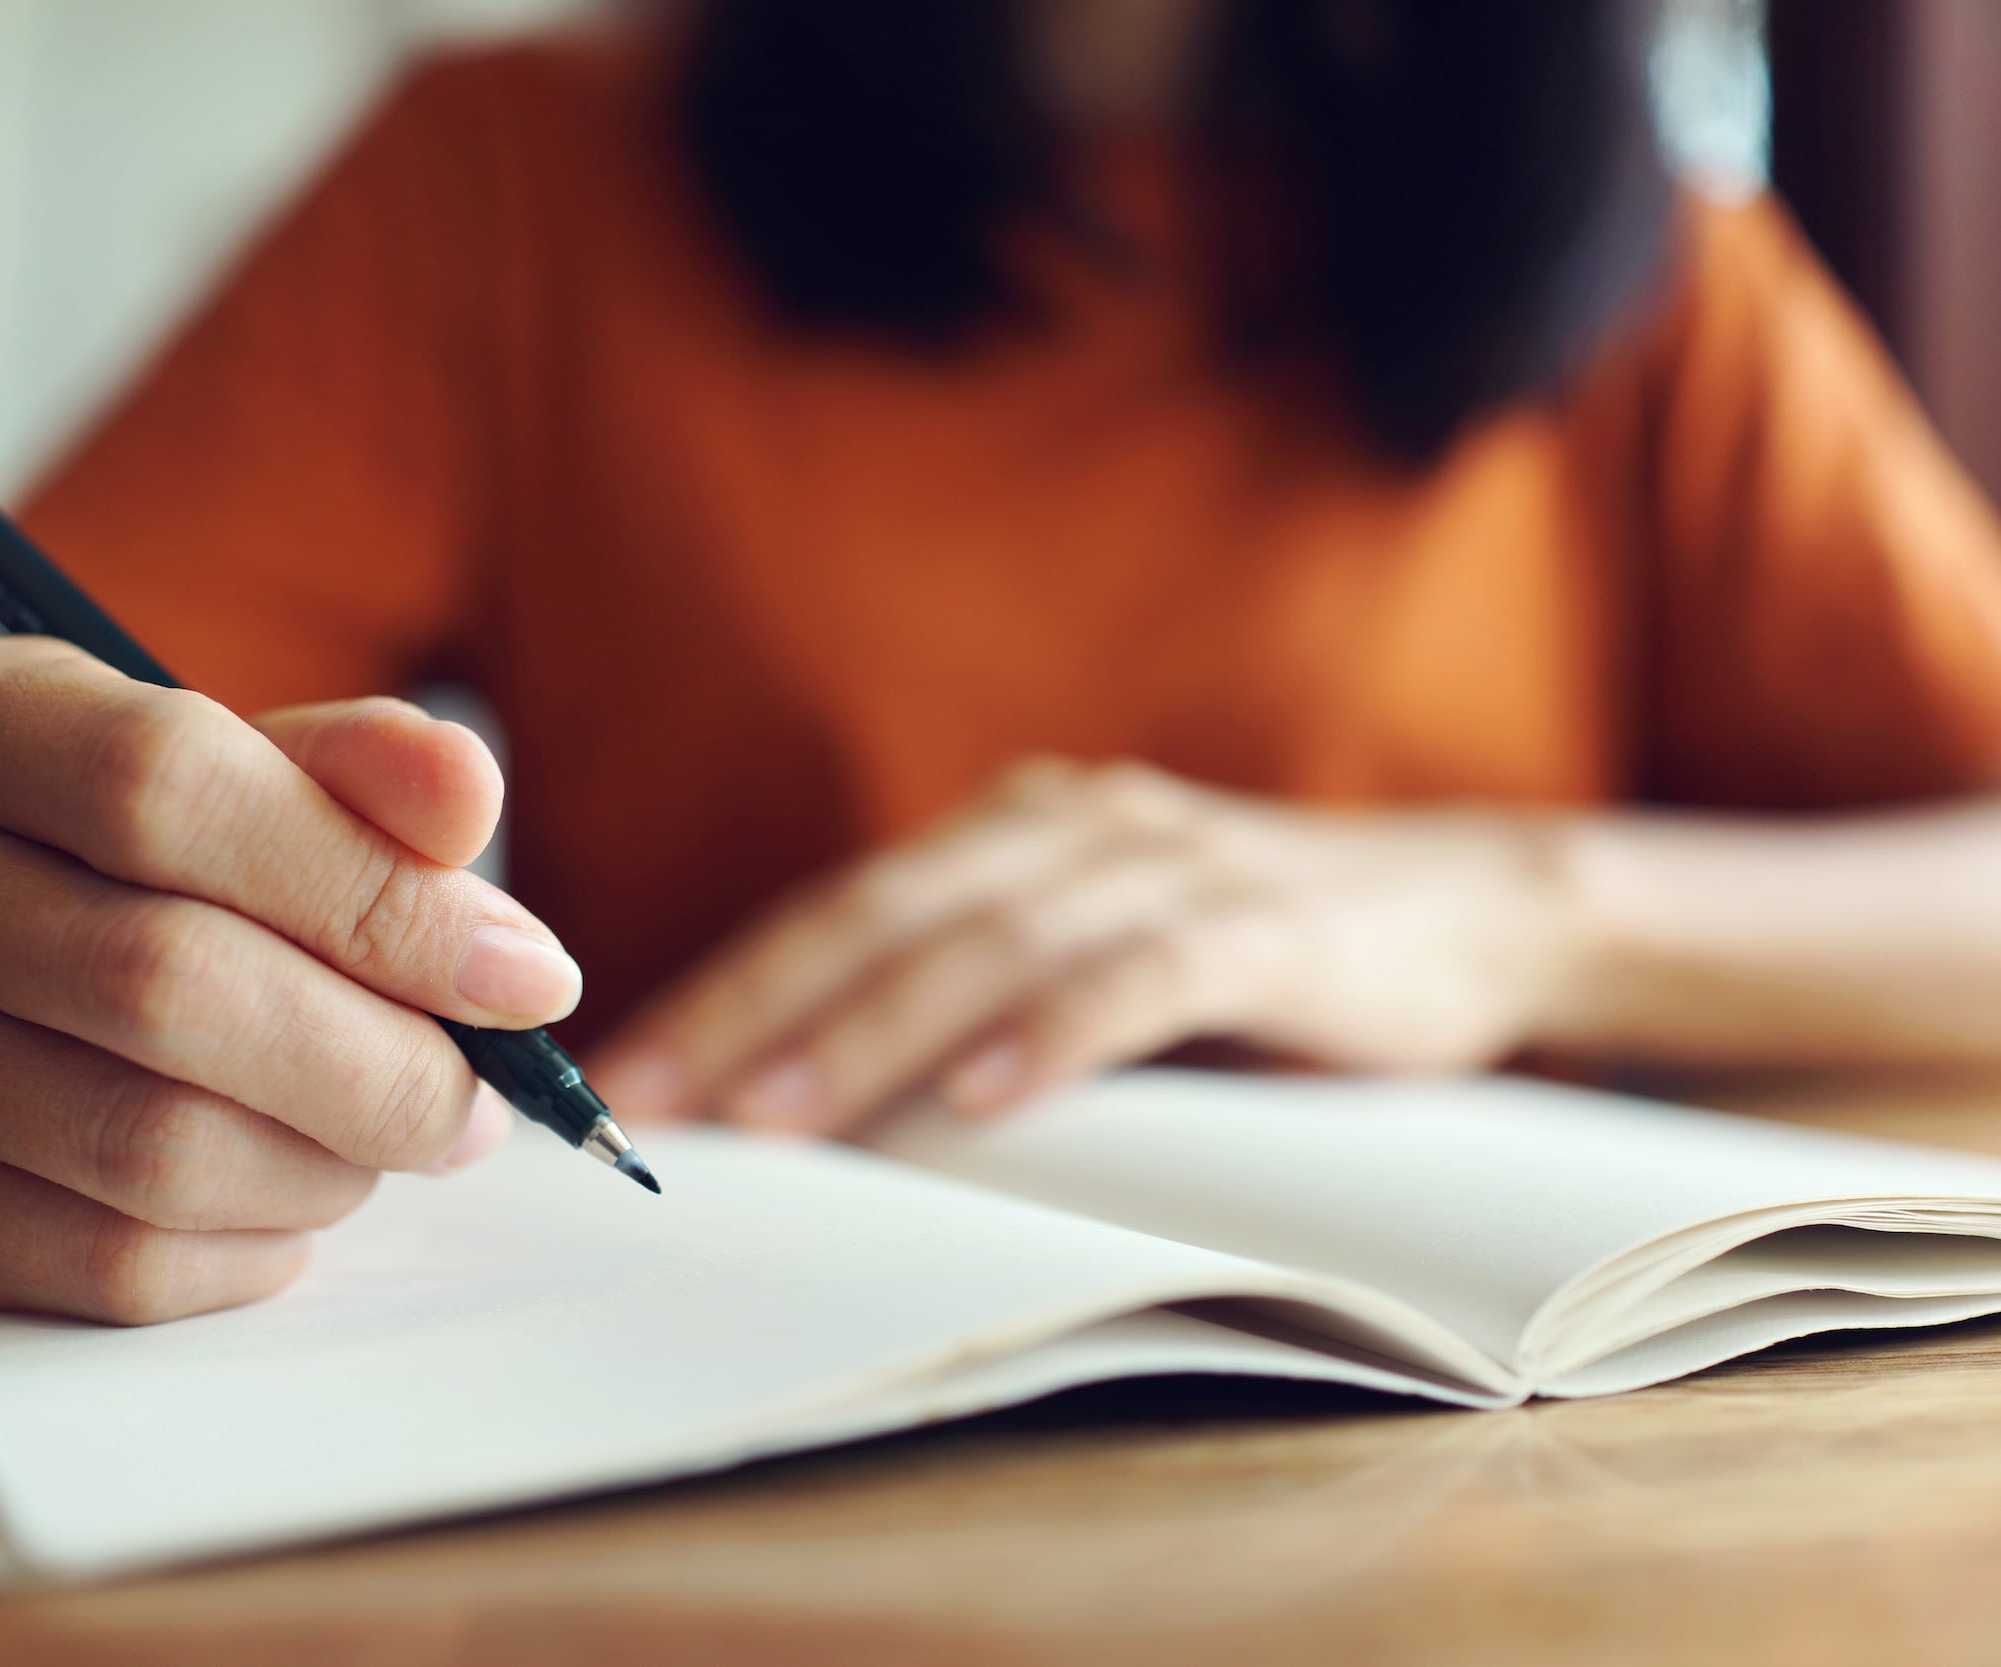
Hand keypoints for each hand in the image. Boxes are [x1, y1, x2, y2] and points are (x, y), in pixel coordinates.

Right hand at [0, 638, 582, 1323]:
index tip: (525, 976)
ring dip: (326, 1165)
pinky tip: (293, 1198)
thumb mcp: (254, 765)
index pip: (166, 790)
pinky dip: (248, 1251)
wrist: (3, 947)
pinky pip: (106, 1265)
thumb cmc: (158, 849)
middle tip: (478, 1097)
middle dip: (378, 1062)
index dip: (372, 895)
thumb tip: (466, 794)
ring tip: (386, 1135)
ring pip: (147, 1147)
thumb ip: (367, 771)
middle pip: (163, 986)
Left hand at [591, 758, 1579, 1134]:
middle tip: (654, 1099)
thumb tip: (828, 1091)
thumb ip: (979, 991)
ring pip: (986, 945)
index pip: (839, 909)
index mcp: (1013, 830)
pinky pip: (1137, 977)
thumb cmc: (1251, 949)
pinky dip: (1053, 1036)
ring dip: (872, 1033)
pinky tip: (985, 1102)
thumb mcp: (1093, 950)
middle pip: (880, 915)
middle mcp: (1070, 824)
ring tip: (779, 1117)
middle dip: (754, 1010)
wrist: (1467, 909)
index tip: (626, 1076)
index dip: (727, 988)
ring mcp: (1166, 863)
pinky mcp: (1260, 923)